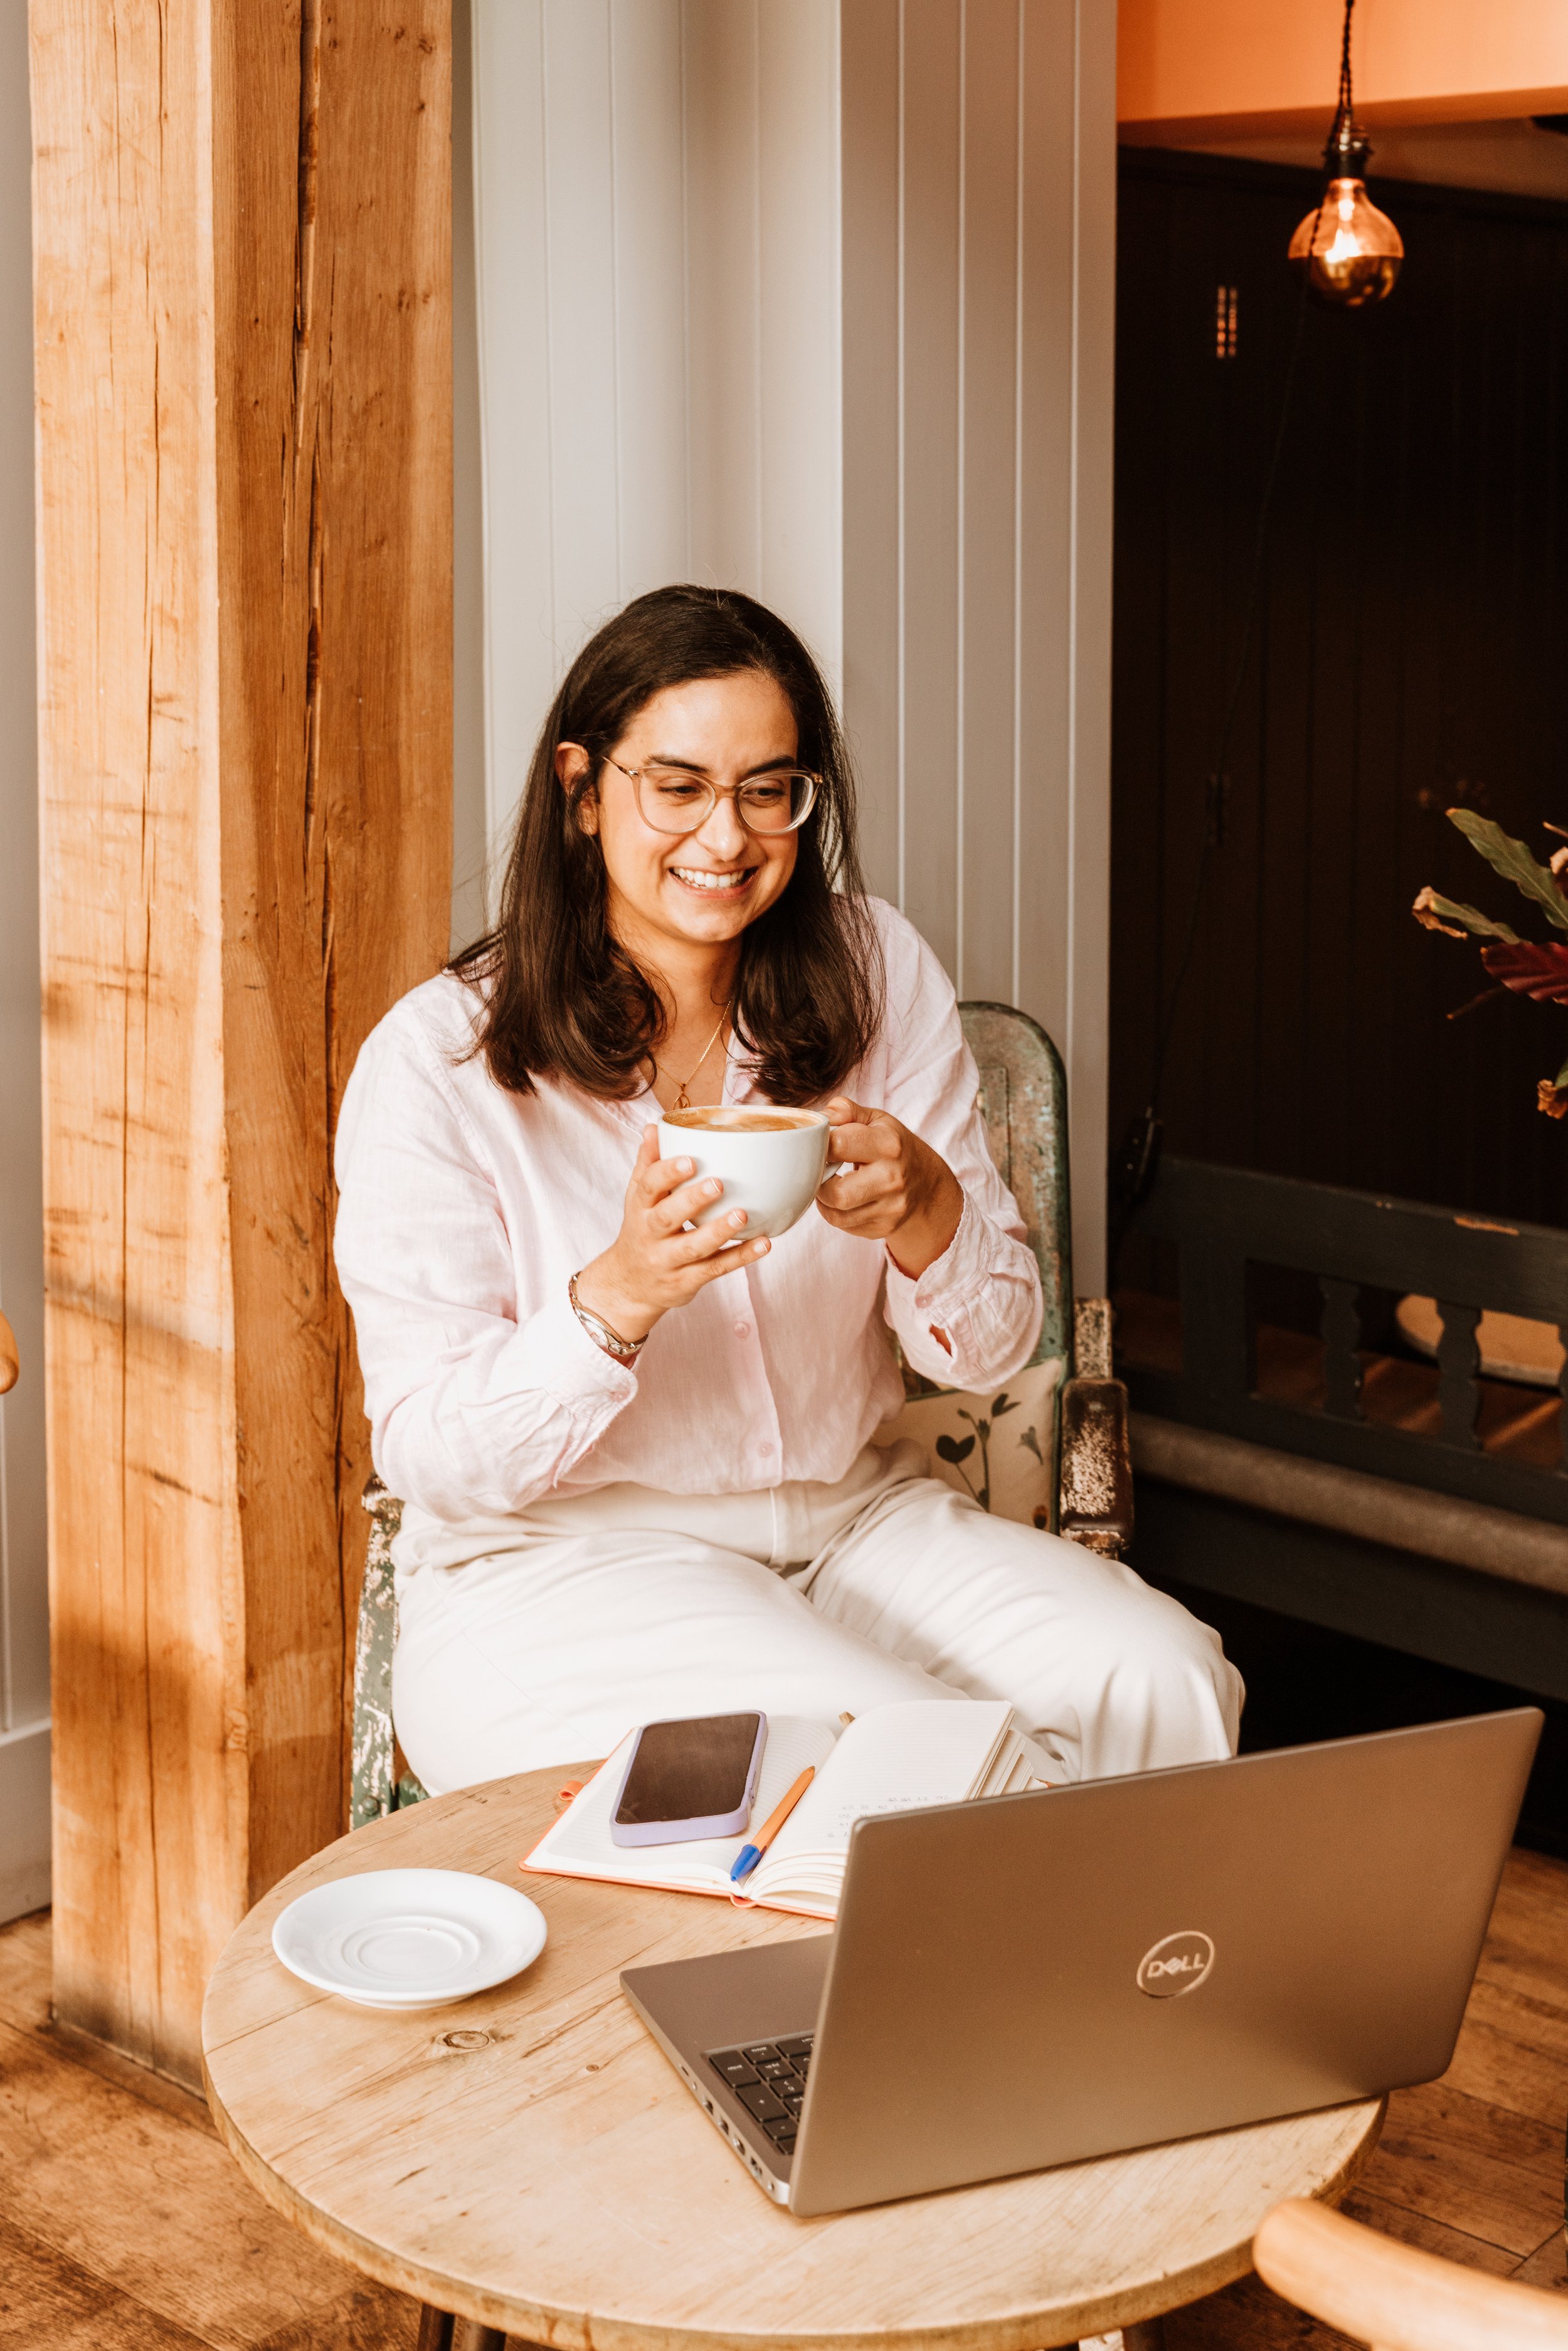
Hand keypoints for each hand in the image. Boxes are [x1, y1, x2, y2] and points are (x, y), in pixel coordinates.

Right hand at [574, 1126, 767, 1343]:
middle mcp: (650, 1236)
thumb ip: (648, 1164)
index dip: (667, 1174)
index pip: (647, 1188)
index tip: (690, 1160)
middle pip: (667, 1218)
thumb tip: (655, 1127)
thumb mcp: (638, 1199)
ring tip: (743, 1214)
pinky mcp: (686, 1282)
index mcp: (640, 1208)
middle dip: (692, 1201)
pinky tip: (763, 1244)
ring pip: (693, 1247)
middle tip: (719, 1184)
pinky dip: (741, 1258)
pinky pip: (715, 1269)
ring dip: (719, 1231)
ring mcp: (667, 1261)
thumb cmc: (642, 1231)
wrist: (629, 1285)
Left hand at [815, 1097, 962, 1276]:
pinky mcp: (884, 1227)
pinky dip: (835, 1212)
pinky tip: (843, 1198)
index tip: (819, 1145)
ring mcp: (890, 1207)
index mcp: (888, 1144)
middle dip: (819, 1182)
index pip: (838, 1144)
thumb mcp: (878, 1121)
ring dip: (825, 1199)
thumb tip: (820, 1116)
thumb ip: (846, 1111)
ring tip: (830, 1184)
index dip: (819, 1144)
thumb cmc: (896, 1148)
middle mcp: (892, 1178)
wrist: (929, 1187)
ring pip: (836, 1214)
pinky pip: (843, 1225)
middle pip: (836, 1192)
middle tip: (822, 1171)